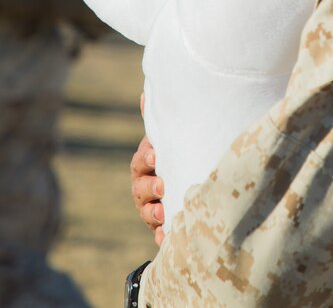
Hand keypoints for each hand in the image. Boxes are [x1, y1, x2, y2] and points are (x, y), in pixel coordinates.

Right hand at [133, 94, 165, 244]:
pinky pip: (159, 235)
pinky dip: (162, 237)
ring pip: (146, 212)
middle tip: (161, 185)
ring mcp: (152, 208)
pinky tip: (166, 238)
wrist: (193, 183)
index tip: (156, 156)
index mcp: (148, 164)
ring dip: (152, 213)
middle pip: (139, 188)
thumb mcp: (172, 140)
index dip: (146, 159)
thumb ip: (160, 121)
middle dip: (149, 187)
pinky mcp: (163, 227)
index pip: (141, 161)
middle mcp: (145, 186)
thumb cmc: (180, 156)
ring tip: (162, 214)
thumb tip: (147, 93)